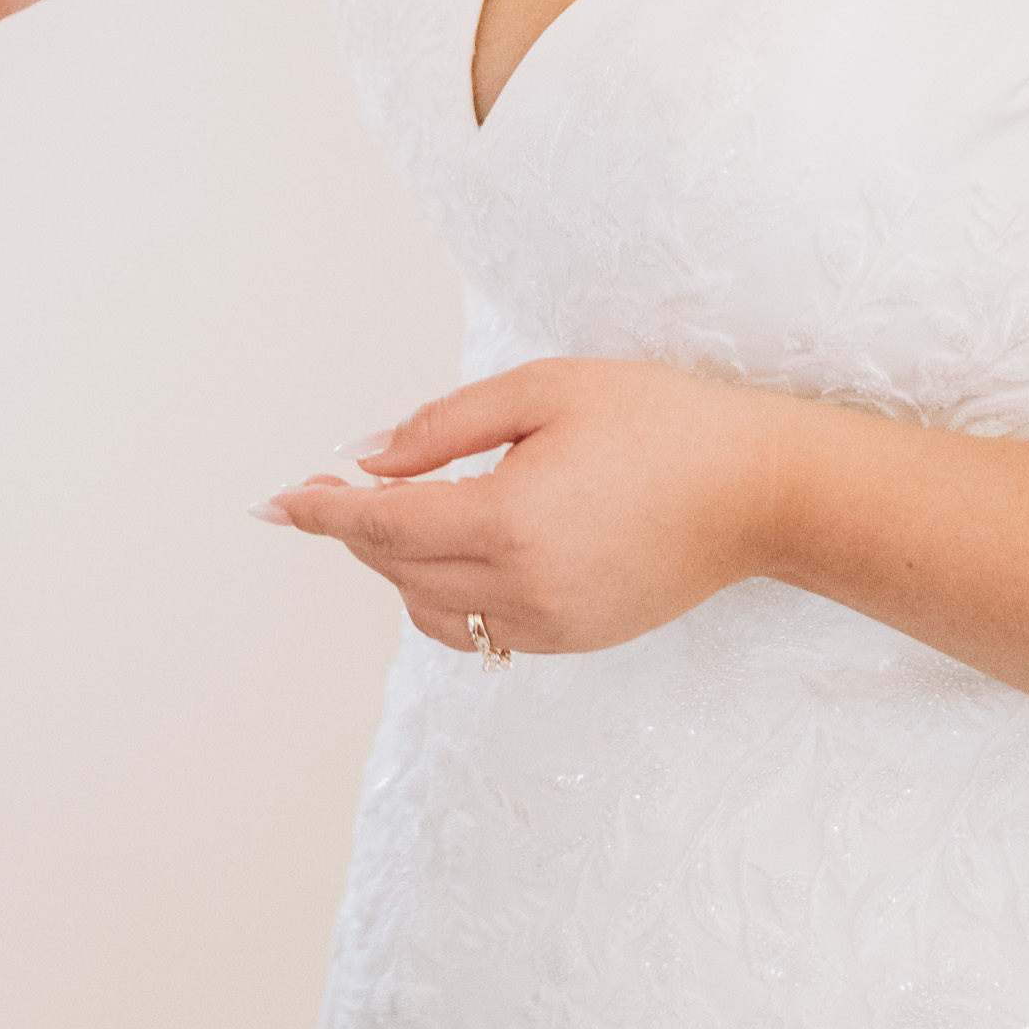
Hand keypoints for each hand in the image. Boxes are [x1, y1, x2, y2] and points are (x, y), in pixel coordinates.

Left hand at [259, 359, 792, 653]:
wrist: (761, 491)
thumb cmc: (661, 422)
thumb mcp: (547, 390)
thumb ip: (444, 426)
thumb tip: (366, 461)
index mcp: (510, 519)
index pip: (381, 524)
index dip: (317, 513)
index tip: (267, 504)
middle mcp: (523, 586)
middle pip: (397, 570)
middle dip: (353, 530)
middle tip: (326, 490)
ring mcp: (550, 623)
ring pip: (431, 610)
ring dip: (396, 568)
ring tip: (394, 516)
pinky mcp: (574, 638)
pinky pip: (479, 631)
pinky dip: (445, 597)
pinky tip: (451, 555)